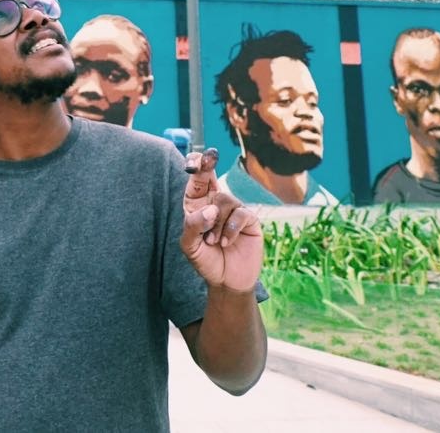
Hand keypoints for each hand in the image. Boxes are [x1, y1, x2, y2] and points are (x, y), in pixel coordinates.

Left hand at [179, 148, 262, 293]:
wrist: (227, 281)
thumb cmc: (206, 261)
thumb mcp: (190, 246)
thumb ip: (193, 226)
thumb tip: (210, 209)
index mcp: (196, 206)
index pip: (195, 182)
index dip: (196, 166)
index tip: (194, 161)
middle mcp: (214, 204)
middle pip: (211, 179)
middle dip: (207, 167)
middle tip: (208, 158)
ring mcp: (233, 211)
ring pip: (225, 200)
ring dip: (217, 222)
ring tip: (213, 242)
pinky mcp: (249, 221)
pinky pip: (240, 214)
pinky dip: (231, 229)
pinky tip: (226, 243)